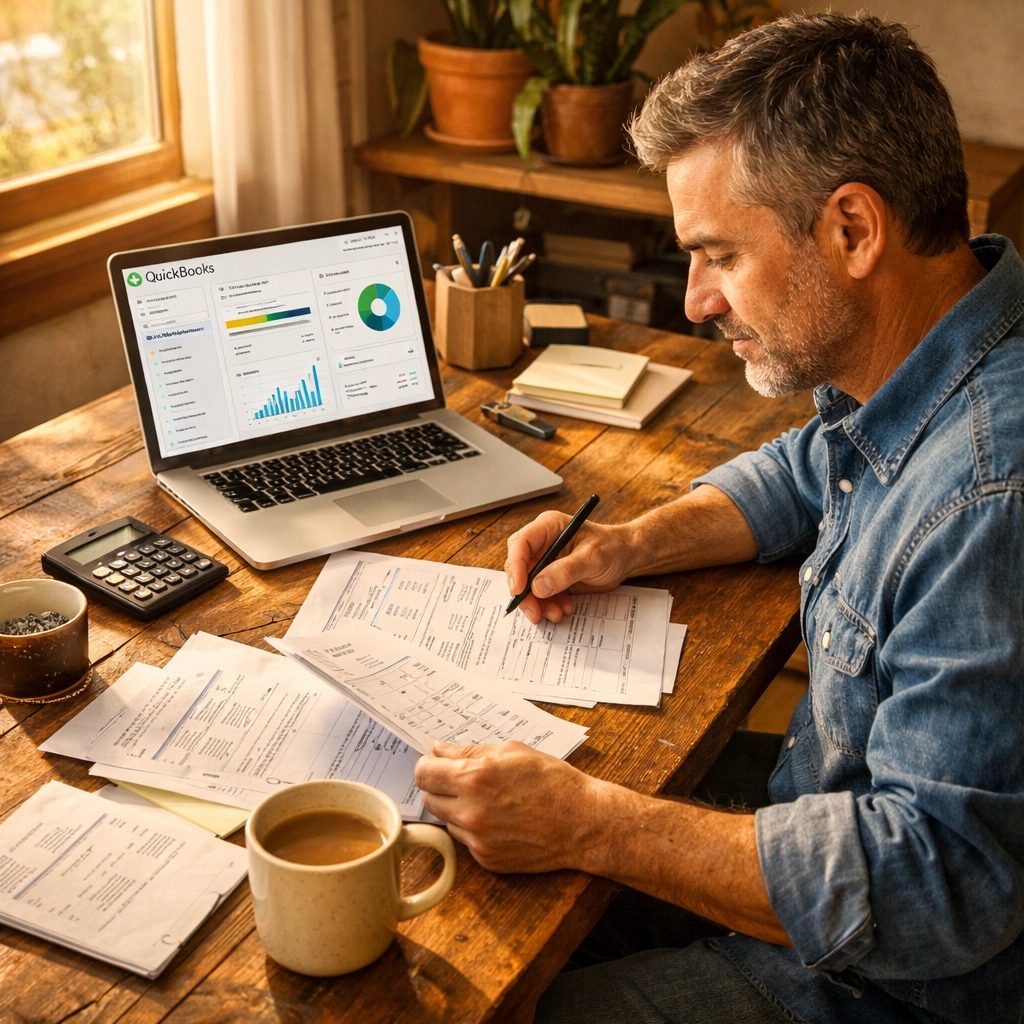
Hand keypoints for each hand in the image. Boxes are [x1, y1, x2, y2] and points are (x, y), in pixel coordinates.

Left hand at [414, 740, 598, 872]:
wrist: (582, 822)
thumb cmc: (553, 782)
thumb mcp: (512, 752)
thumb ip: (469, 751)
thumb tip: (440, 750)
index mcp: (474, 778)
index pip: (423, 773)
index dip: (428, 765)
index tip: (436, 764)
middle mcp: (470, 812)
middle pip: (429, 798)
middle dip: (441, 786)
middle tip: (463, 780)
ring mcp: (477, 840)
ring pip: (447, 820)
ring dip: (458, 809)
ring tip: (490, 800)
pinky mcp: (487, 859)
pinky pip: (466, 840)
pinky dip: (475, 829)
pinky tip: (501, 820)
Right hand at [504, 512, 635, 623]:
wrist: (626, 558)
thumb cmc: (613, 548)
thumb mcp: (593, 558)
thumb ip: (566, 571)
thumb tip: (538, 586)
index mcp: (549, 527)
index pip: (521, 544)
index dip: (516, 566)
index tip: (519, 589)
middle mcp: (543, 543)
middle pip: (520, 568)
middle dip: (525, 592)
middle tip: (534, 612)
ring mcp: (546, 561)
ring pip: (528, 585)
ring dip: (538, 603)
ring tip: (556, 613)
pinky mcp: (551, 577)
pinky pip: (541, 594)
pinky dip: (548, 605)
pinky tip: (564, 608)